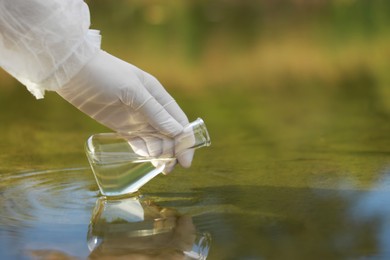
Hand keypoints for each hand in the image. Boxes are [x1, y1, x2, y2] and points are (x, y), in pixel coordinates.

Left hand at [56, 50, 193, 171]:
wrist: (73, 72)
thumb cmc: (105, 74)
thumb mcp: (132, 91)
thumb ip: (155, 112)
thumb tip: (178, 132)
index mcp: (158, 96)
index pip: (179, 122)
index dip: (186, 141)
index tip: (186, 160)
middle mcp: (151, 109)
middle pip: (170, 135)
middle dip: (172, 152)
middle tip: (167, 168)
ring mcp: (136, 119)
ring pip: (155, 141)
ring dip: (159, 154)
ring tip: (158, 166)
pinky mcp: (122, 126)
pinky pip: (138, 142)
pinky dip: (143, 152)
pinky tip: (145, 159)